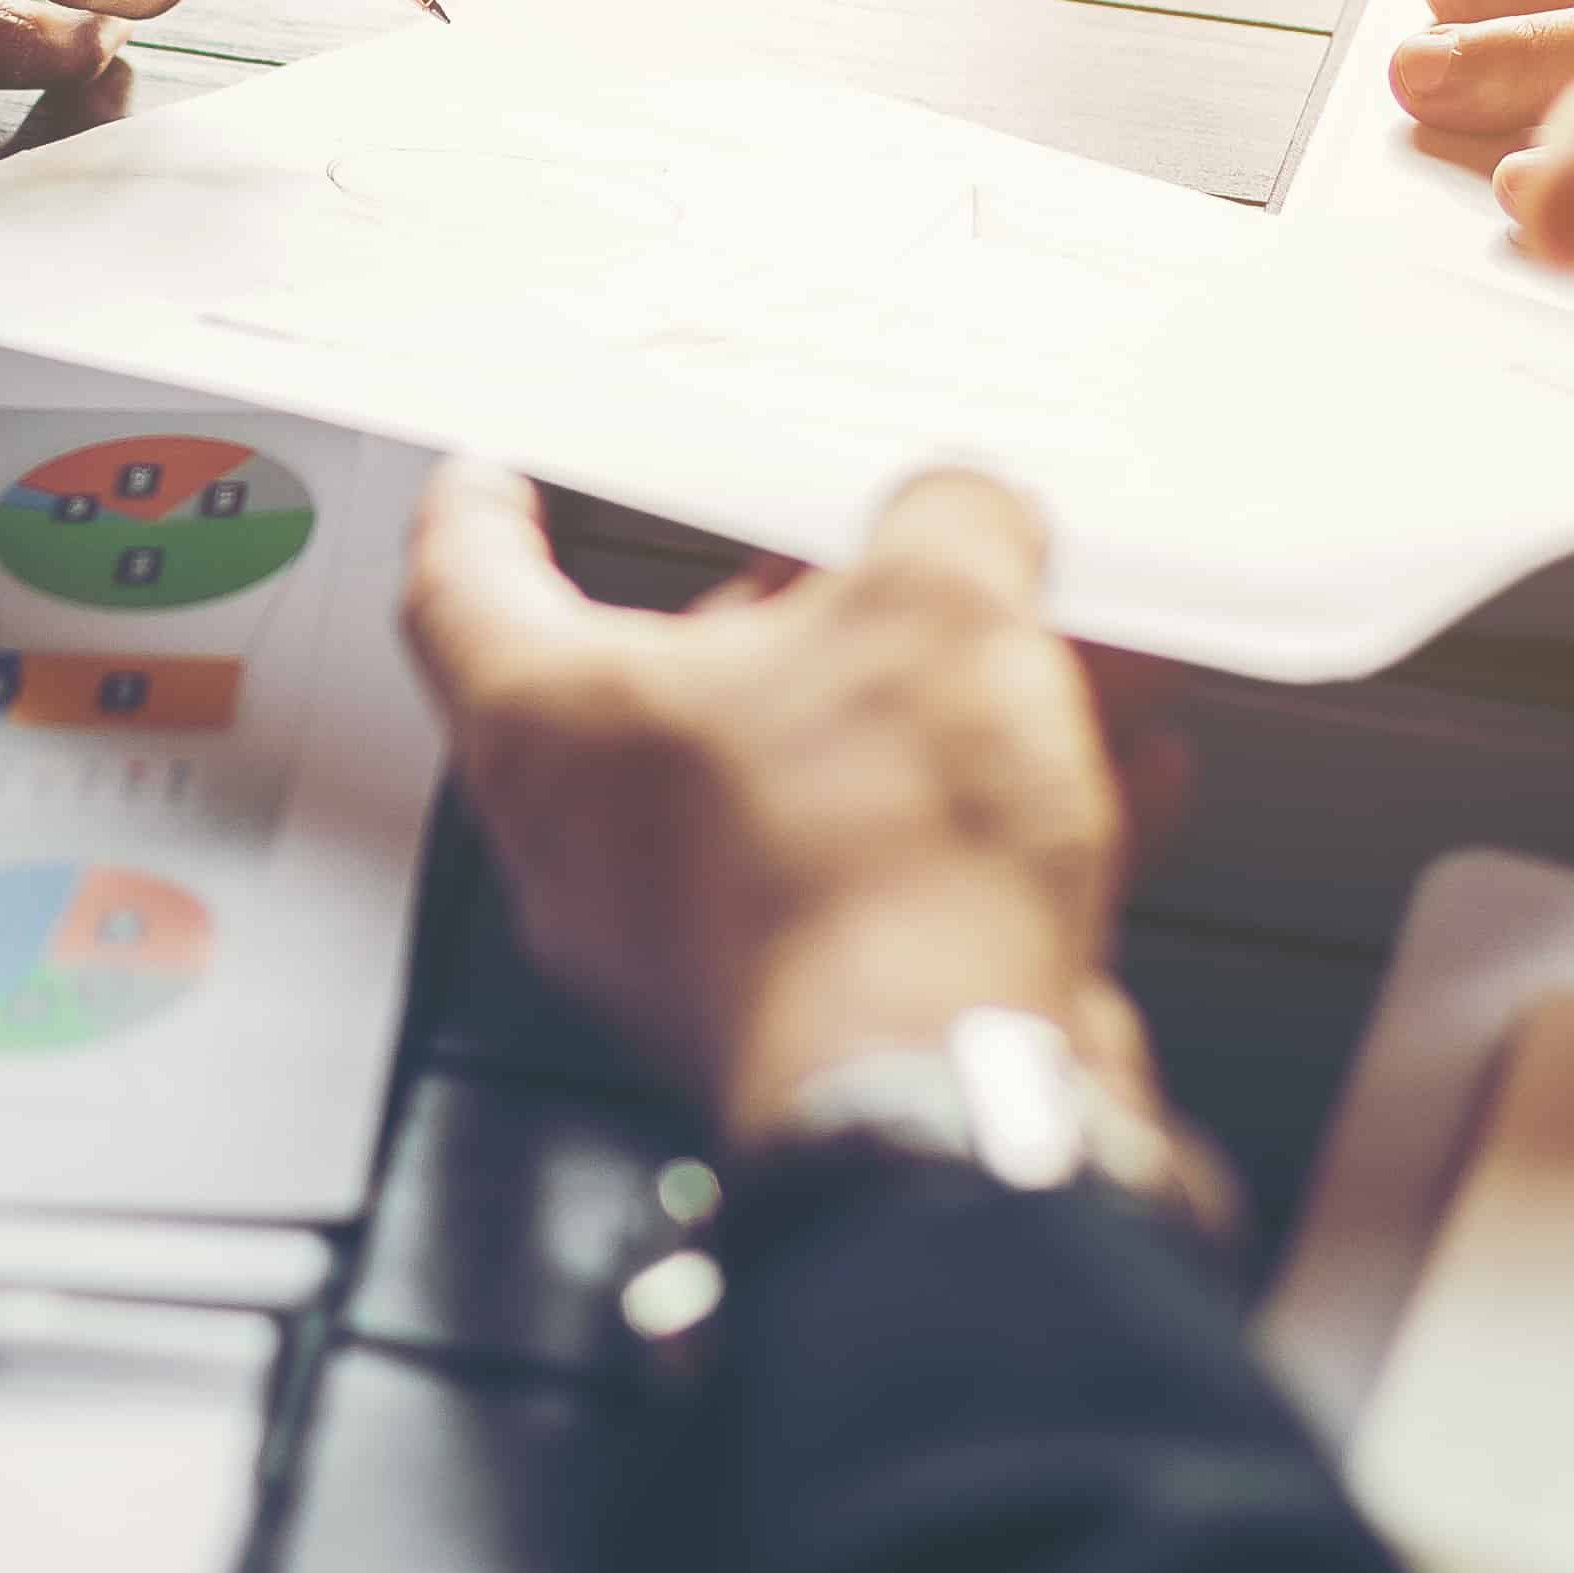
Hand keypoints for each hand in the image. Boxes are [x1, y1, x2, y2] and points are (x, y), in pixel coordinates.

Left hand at [398, 459, 1191, 1138]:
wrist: (949, 1095)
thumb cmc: (875, 865)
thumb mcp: (936, 605)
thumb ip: (949, 522)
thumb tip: (970, 514)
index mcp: (553, 725)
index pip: (462, 586)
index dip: (482, 512)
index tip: (496, 477)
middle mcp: (594, 848)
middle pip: (675, 689)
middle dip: (802, 613)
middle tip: (882, 556)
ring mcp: (695, 948)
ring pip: (808, 785)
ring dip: (933, 716)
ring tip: (1054, 659)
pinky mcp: (810, 1018)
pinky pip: (889, 888)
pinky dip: (985, 827)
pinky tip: (1111, 780)